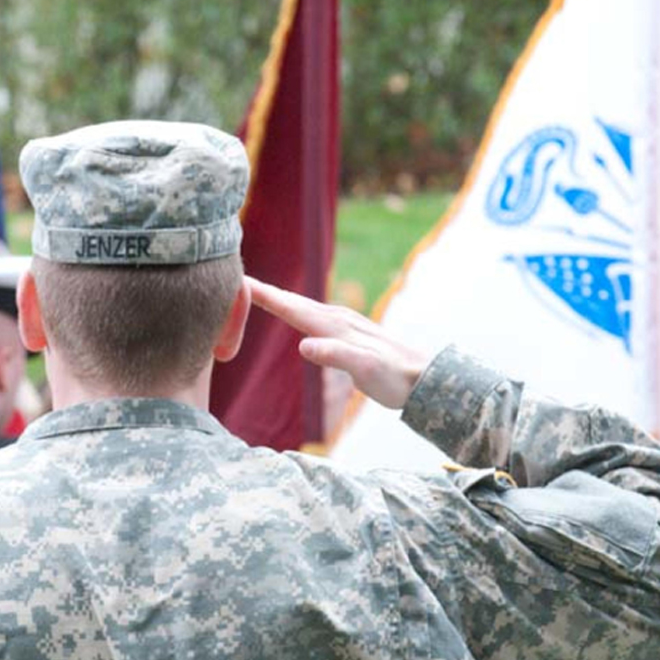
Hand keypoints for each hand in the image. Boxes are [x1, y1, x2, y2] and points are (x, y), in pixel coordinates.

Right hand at [246, 277, 428, 408]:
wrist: (423, 378)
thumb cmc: (393, 378)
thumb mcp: (364, 370)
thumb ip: (335, 355)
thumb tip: (303, 345)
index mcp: (333, 326)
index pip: (291, 307)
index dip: (264, 295)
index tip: (239, 281)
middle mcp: (336, 318)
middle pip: (293, 302)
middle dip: (264, 291)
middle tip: (236, 280)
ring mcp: (343, 323)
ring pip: (302, 306)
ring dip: (278, 298)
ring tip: (255, 292)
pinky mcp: (347, 332)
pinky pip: (311, 316)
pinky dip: (294, 309)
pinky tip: (293, 312)